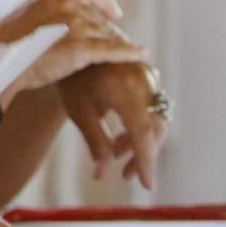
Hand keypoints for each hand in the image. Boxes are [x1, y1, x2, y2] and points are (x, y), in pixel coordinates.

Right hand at [0, 0, 148, 94]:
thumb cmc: (0, 47)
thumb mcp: (20, 19)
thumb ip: (40, 14)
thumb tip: (41, 19)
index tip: (113, 11)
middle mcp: (66, 5)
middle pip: (100, 14)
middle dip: (110, 27)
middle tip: (118, 35)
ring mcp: (75, 26)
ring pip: (107, 33)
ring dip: (117, 42)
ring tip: (127, 52)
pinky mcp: (81, 48)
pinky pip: (113, 50)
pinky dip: (130, 52)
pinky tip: (142, 54)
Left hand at [59, 61, 168, 189]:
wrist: (74, 41)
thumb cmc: (72, 77)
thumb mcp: (80, 112)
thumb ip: (96, 143)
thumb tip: (102, 175)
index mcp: (128, 90)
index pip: (143, 134)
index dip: (146, 161)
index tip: (147, 185)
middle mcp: (145, 82)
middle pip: (153, 128)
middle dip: (142, 154)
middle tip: (127, 176)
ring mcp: (149, 78)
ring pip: (153, 119)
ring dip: (138, 141)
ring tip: (117, 158)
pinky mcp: (148, 77)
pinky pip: (150, 107)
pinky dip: (138, 125)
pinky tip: (121, 140)